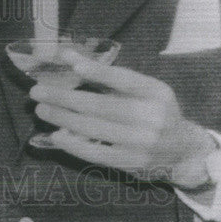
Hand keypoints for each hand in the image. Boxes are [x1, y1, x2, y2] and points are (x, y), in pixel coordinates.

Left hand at [29, 51, 216, 187]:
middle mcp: (151, 117)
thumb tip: (69, 58)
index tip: (72, 64)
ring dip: (62, 119)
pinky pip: (96, 153)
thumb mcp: (144, 89)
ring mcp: (141, 143)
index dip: (97, 72)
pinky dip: (73, 144)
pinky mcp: (130, 163)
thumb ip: (109, 76)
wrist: (183, 151)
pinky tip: (56, 135)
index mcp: (155, 92)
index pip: (123, 79)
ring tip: (41, 110)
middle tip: (38, 91)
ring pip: (94, 129)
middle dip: (64, 98)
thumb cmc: (156, 111)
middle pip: (101, 105)